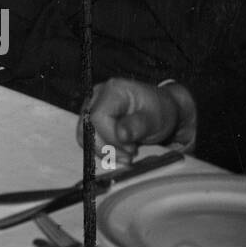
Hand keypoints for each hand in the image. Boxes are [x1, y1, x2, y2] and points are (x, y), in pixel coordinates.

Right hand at [79, 77, 196, 163]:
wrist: (160, 110)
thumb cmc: (159, 110)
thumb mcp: (156, 118)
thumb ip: (138, 125)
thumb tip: (120, 135)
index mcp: (113, 90)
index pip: (98, 116)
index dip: (111, 137)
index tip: (132, 149)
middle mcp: (96, 96)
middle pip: (87, 126)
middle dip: (108, 147)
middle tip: (131, 155)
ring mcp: (91, 107)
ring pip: (85, 135)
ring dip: (104, 151)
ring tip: (127, 156)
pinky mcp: (92, 119)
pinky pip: (89, 138)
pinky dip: (103, 150)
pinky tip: (120, 153)